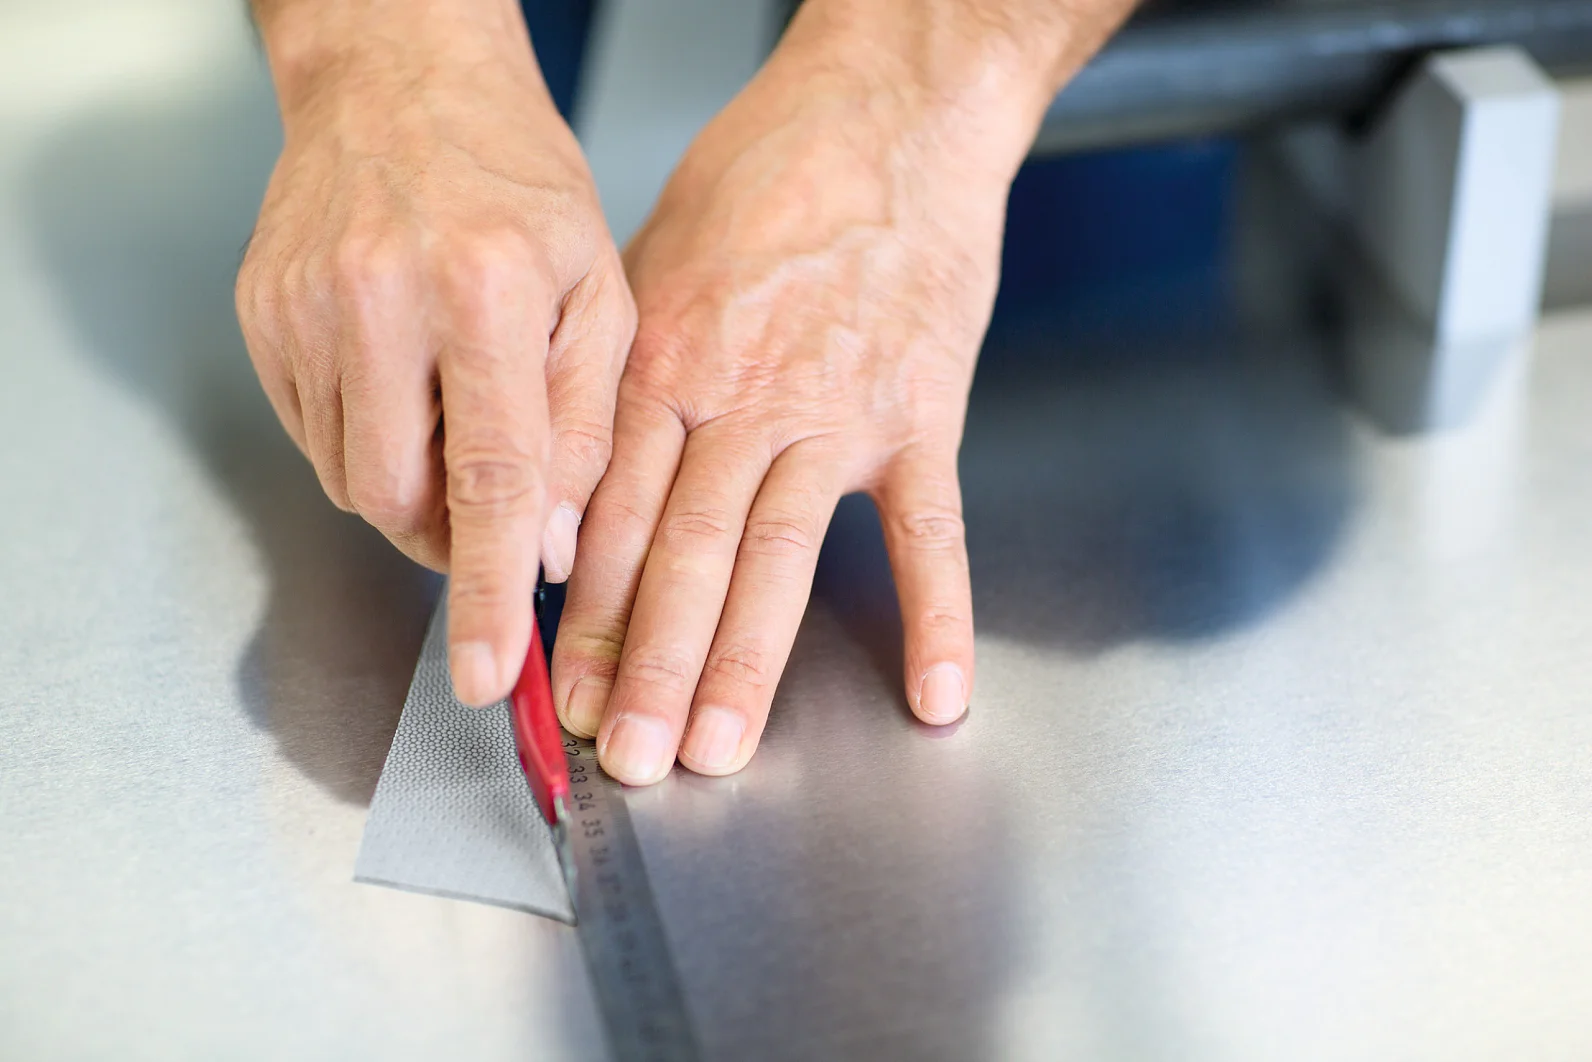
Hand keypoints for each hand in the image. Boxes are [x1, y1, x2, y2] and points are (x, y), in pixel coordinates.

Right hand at [237, 3, 633, 705]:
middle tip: (493, 507)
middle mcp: (379, 299)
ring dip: (412, 489)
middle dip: (451, 536)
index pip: (489, 479)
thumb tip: (555, 549)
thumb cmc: (519, 183)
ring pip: (353, 479)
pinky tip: (404, 383)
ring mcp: (303, 309)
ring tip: (453, 413)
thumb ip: (586, 425)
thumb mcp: (599, 290)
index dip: (489, 590)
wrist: (401, 85)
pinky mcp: (261, 317)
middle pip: (402, 497)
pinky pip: (315, 435)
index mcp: (484, 289)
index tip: (489, 674)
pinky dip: (368, 442)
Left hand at [551, 43, 1032, 783]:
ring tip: (716, 747)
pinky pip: (931, 530)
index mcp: (668, 359)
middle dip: (645, 662)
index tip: (554, 685)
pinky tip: (934, 694)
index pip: (610, 510)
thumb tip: (577, 485)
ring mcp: (842, 409)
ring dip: (746, 660)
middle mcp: (747, 394)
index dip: (578, 609)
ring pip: (782, 554)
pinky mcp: (924, 413)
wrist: (888, 111)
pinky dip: (937, 614)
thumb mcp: (651, 260)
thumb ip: (618, 378)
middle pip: (687, 550)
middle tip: (622, 752)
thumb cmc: (767, 177)